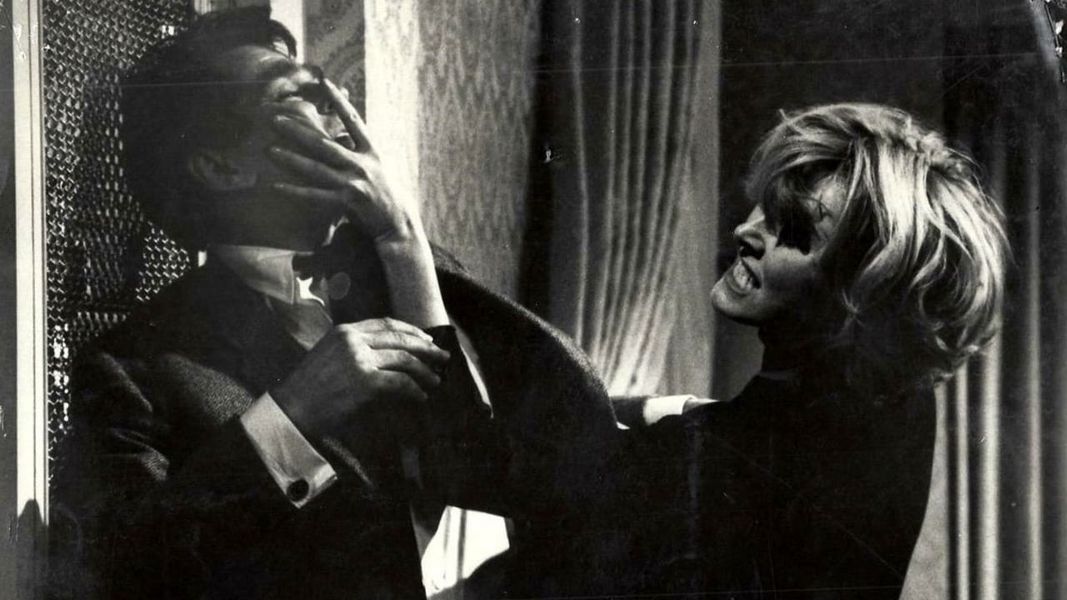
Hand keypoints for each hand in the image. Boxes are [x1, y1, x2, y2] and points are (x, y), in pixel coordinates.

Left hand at [267, 79, 421, 242]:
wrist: (397, 221)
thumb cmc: (382, 191)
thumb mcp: (375, 165)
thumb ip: (357, 150)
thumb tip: (340, 134)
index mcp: (370, 151)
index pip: (354, 120)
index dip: (339, 101)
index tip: (325, 82)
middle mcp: (362, 163)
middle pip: (325, 144)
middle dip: (299, 131)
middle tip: (276, 119)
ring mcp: (354, 183)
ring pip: (317, 169)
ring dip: (291, 159)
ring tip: (270, 150)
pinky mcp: (348, 202)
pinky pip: (316, 196)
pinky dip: (295, 191)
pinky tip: (277, 186)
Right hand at [271, 318, 449, 437]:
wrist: (291, 409)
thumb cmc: (310, 387)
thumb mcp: (330, 354)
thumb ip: (357, 348)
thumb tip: (391, 353)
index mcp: (345, 330)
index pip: (386, 323)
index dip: (411, 331)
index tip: (426, 339)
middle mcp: (353, 339)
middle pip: (400, 339)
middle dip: (426, 348)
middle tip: (442, 357)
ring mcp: (359, 359)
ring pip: (404, 360)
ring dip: (424, 371)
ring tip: (435, 381)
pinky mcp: (365, 381)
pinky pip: (400, 382)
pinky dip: (414, 390)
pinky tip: (420, 397)